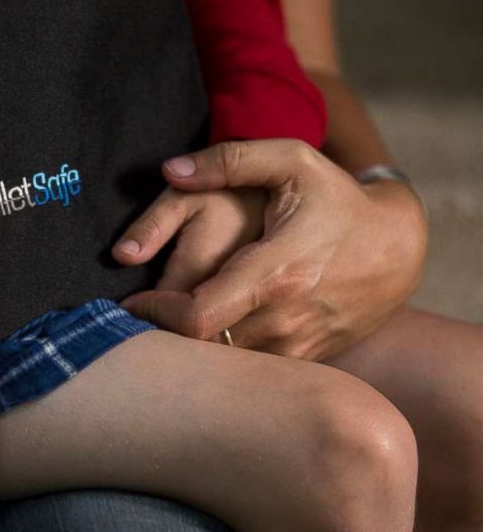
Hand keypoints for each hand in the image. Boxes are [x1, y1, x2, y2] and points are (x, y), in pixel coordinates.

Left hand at [121, 140, 427, 359]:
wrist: (399, 246)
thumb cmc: (336, 199)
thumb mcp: (291, 161)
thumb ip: (229, 160)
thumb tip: (170, 170)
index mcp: (275, 272)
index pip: (196, 317)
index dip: (155, 314)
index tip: (133, 302)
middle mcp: (285, 318)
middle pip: (203, 347)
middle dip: (164, 333)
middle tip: (140, 315)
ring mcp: (298, 345)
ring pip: (225, 365)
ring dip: (191, 348)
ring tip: (167, 324)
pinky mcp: (306, 358)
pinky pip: (251, 371)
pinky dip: (222, 357)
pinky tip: (206, 335)